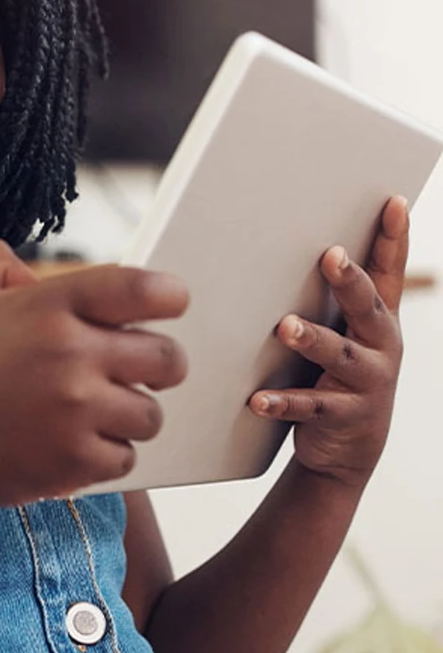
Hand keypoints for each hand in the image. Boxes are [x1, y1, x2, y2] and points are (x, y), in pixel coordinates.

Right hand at [0, 239, 188, 506]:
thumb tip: (36, 275)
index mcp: (48, 306)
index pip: (142, 290)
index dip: (170, 295)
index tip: (171, 302)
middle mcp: (70, 355)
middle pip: (166, 358)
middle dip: (161, 362)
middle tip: (141, 367)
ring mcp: (76, 412)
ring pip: (150, 413)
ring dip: (130, 413)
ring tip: (97, 410)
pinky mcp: (75, 461)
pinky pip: (126, 457)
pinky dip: (108, 454)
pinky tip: (76, 442)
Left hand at [248, 195, 408, 487]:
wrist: (348, 449)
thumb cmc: (338, 373)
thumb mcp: (345, 333)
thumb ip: (332, 296)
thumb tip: (285, 239)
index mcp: (380, 320)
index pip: (389, 271)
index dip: (394, 237)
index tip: (394, 203)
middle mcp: (381, 346)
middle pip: (368, 307)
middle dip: (350, 281)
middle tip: (331, 256)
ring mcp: (366, 382)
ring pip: (340, 355)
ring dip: (312, 339)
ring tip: (286, 327)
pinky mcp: (343, 416)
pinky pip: (310, 406)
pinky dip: (283, 401)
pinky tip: (258, 398)